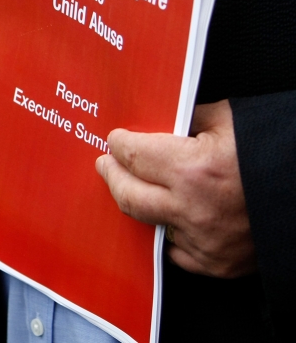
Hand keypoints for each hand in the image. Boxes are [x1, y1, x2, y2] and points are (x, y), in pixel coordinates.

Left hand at [96, 100, 255, 277]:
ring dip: (141, 202)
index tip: (115, 139)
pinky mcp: (216, 264)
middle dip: (112, 174)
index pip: (132, 155)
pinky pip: (177, 249)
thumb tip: (161, 121)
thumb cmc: (278, 151)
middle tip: (107, 164)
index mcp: (193, 169)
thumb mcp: (231, 121)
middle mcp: (193, 209)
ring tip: (135, 185)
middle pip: (127, 194)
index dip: (119, 144)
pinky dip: (172, 231)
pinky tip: (170, 215)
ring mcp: (204, 241)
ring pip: (148, 222)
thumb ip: (189, 120)